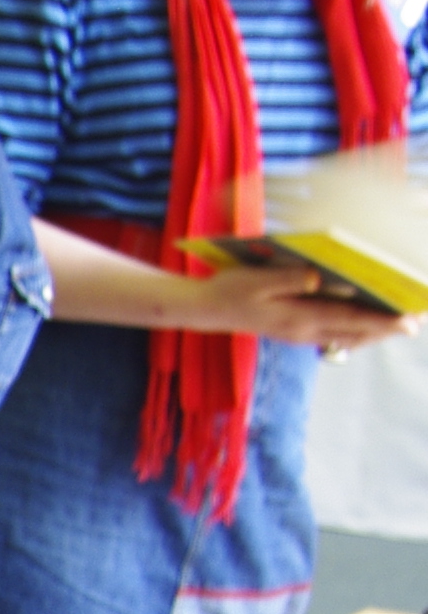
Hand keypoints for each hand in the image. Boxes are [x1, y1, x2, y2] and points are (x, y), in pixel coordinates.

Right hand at [177, 259, 417, 353]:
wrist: (205, 309)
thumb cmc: (230, 290)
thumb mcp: (257, 280)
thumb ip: (289, 279)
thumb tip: (319, 277)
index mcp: (298, 318)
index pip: (350, 320)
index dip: (383, 321)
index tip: (411, 322)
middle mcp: (304, 330)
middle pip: (356, 333)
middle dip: (387, 328)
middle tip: (417, 321)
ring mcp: (300, 333)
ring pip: (348, 336)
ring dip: (375, 330)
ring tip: (400, 322)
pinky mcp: (296, 330)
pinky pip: (336, 333)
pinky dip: (358, 329)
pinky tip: (368, 321)